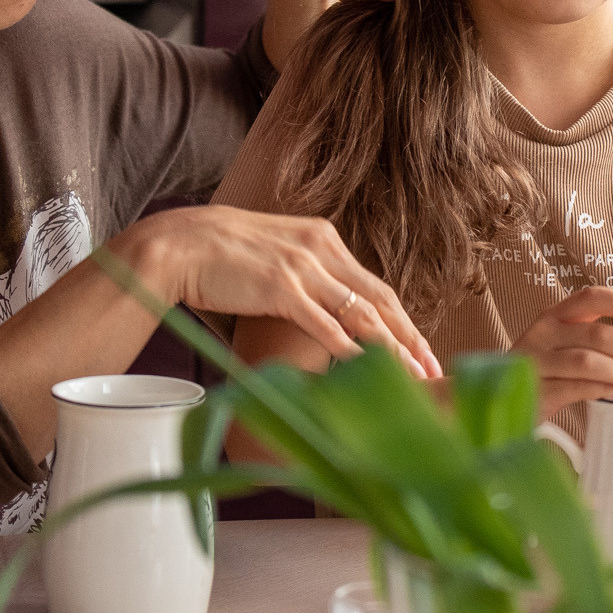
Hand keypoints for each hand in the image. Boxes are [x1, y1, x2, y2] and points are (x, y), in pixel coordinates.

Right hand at [131, 205, 440, 380]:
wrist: (179, 245)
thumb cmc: (218, 255)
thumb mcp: (273, 253)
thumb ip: (302, 271)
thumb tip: (320, 304)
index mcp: (322, 237)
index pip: (372, 284)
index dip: (400, 318)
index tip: (419, 347)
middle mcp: (320, 247)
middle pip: (379, 298)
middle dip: (410, 336)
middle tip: (433, 368)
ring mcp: (303, 266)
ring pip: (361, 312)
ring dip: (392, 348)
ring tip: (414, 376)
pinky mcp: (282, 287)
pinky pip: (327, 323)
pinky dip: (352, 348)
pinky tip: (370, 368)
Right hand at [511, 287, 612, 415]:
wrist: (500, 399)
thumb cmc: (546, 371)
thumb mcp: (574, 349)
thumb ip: (609, 346)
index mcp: (554, 316)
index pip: (589, 298)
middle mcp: (543, 333)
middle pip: (597, 333)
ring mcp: (536, 361)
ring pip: (587, 361)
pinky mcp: (536, 390)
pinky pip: (578, 387)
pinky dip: (605, 390)